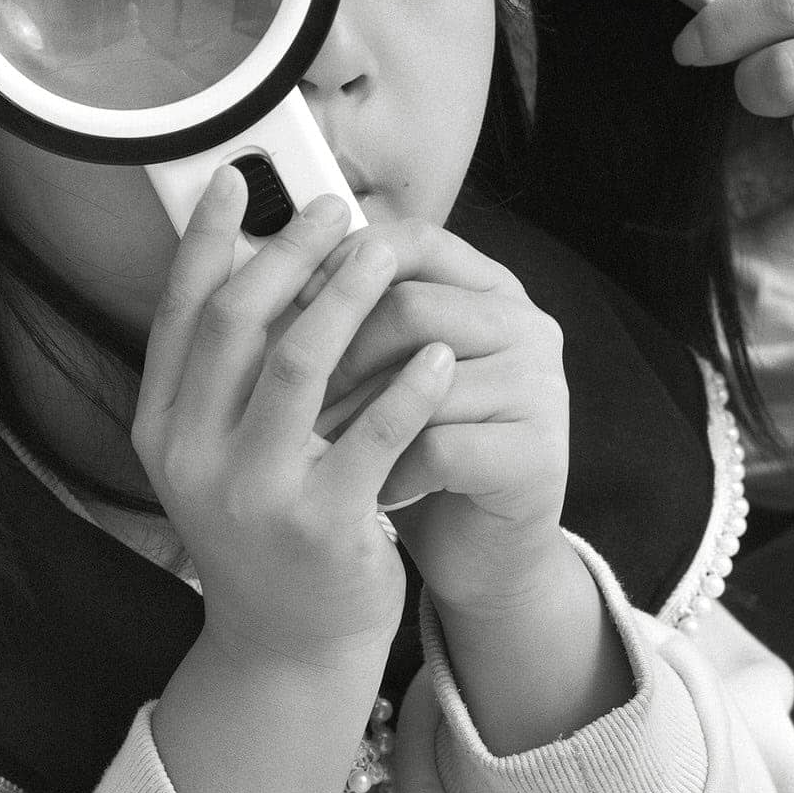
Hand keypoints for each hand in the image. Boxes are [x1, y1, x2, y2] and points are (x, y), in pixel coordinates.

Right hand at [131, 171, 456, 669]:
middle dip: (289, 253)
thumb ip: (231, 374)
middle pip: (237, 324)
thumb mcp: (224, 452)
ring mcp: (255, 495)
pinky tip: (437, 350)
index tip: (234, 178)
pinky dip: (407, 385)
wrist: (289, 643)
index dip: (205, 240)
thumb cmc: (269, 525)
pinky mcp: (322, 526)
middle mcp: (194, 459)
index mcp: (164, 429)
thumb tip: (264, 257)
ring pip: (300, 366)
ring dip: (347, 297)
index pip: (179, 313)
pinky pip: (374, 435)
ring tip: (386, 254)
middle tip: (335, 210)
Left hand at [303, 219, 632, 754]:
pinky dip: (394, 474)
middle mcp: (525, 327)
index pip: (415, 241)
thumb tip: (254, 270)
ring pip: (424, 378)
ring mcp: (539, 390)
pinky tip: (374, 494)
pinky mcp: (534, 457)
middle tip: (290, 396)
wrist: (484, 551)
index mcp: (489, 289)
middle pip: (410, 307)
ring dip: (359, 418)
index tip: (285, 298)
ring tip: (319, 447)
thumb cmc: (419, 449)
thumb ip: (354, 318)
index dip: (340, 263)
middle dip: (337, 354)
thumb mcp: (388, 372)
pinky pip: (440, 448)